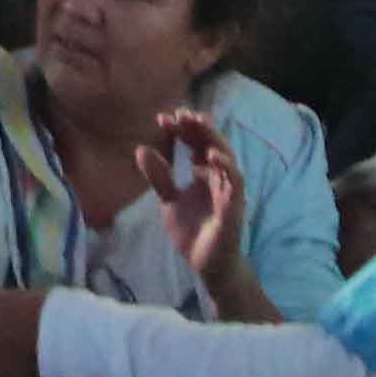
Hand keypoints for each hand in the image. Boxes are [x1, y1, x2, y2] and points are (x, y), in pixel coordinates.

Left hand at [141, 107, 247, 288]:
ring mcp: (227, 188)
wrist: (205, 264)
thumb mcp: (169, 200)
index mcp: (202, 172)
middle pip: (211, 142)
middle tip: (180, 113)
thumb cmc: (192, 231)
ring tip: (197, 123)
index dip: (181, 129)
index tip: (162, 119)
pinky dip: (227, 167)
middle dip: (197, 126)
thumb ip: (159, 176)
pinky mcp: (234, 205)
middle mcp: (217, 176)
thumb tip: (140, 148)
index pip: (194, 143)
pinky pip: (235, 182)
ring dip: (213, 139)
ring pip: (226, 155)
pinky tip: (212, 155)